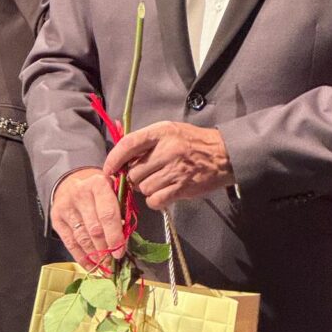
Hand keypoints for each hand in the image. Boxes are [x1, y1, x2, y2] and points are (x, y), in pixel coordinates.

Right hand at [51, 167, 125, 268]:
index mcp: (98, 184)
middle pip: (95, 229)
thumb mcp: (114, 191)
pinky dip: (82, 257)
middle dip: (105, 249)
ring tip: (104, 266)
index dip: (115, 236)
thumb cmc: (100, 191)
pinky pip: (70, 243)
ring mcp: (66, 206)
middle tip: (113, 262)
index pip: (108, 214)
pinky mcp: (56, 218)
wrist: (72, 183)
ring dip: (95, 256)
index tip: (120, 252)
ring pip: (82, 238)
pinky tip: (91, 266)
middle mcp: (80, 193)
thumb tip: (125, 239)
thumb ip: (122, 210)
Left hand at [103, 121, 234, 208]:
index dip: (113, 159)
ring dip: (147, 188)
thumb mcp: (169, 131)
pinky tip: (163, 193)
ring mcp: (175, 170)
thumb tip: (121, 160)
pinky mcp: (182, 188)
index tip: (108, 170)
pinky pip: (155, 200)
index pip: (128, 144)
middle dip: (135, 177)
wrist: (224, 155)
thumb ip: (146, 142)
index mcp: (161, 132)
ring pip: (143, 187)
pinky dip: (155, 200)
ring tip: (159, 182)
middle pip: (134, 172)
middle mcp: (167, 150)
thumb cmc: (192, 142)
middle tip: (146, 175)